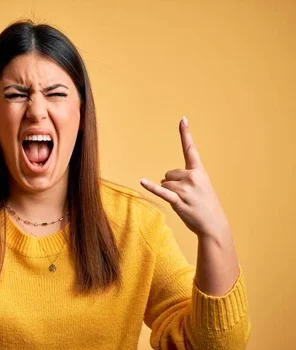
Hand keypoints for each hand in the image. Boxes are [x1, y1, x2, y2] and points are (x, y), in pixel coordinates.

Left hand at [139, 117, 227, 237]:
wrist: (213, 224)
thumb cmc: (205, 205)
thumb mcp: (200, 186)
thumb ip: (184, 178)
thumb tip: (163, 179)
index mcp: (199, 171)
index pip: (190, 149)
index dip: (185, 134)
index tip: (182, 119)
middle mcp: (192, 177)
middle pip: (168, 174)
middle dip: (173, 184)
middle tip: (186, 196)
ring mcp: (185, 188)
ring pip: (164, 184)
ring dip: (169, 193)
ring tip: (184, 202)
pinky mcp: (178, 200)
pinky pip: (161, 191)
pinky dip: (150, 187)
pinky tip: (142, 181)